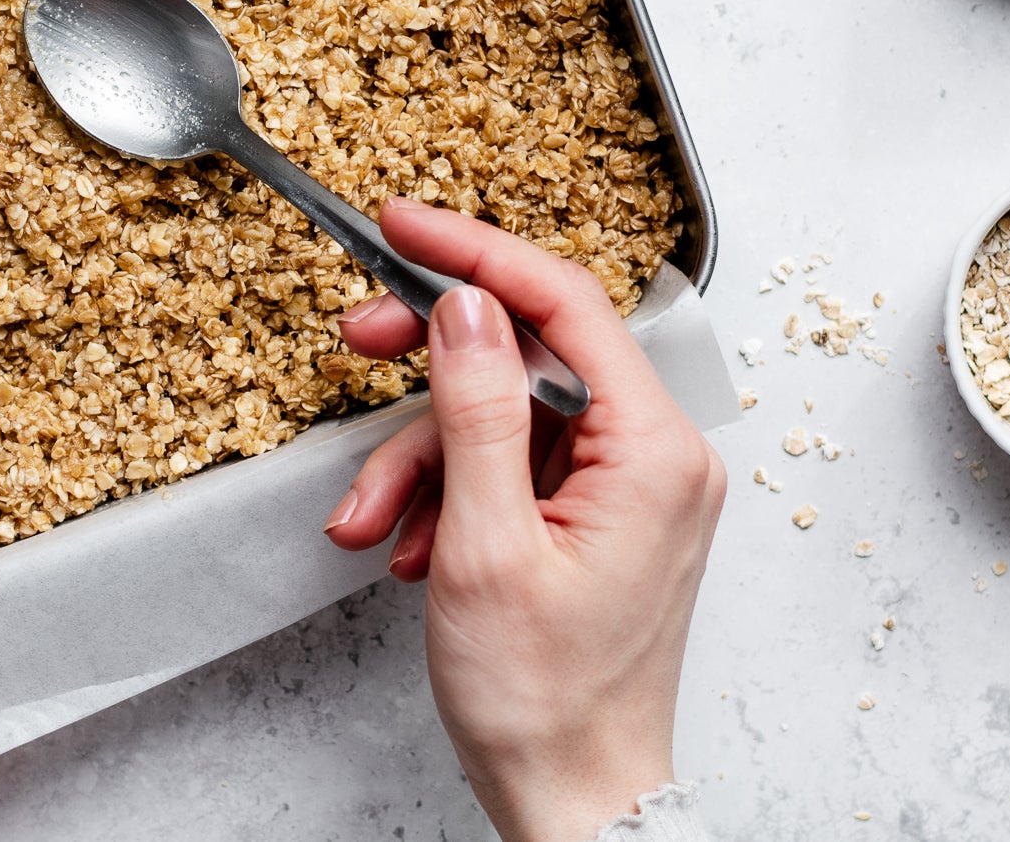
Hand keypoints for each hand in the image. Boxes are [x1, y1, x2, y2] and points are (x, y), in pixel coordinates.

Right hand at [323, 200, 726, 841]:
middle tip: (352, 344)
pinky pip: (514, 466)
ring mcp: (631, 487)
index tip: (401, 225)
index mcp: (652, 450)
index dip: (474, 253)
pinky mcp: (603, 516)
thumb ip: (477, 410)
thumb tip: (468, 307)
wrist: (575, 799)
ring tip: (373, 524)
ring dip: (423, 461)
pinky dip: (452, 496)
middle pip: (530, 353)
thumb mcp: (487, 545)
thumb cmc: (546, 702)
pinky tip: (417, 548)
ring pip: (504, 417)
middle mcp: (657, 456)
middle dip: (429, 364)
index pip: (564, 302)